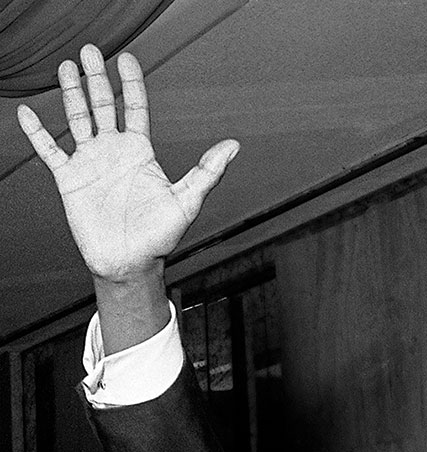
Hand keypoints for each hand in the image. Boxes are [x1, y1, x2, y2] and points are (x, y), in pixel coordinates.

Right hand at [17, 43, 238, 283]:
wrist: (130, 262)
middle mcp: (114, 152)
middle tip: (90, 50)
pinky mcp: (70, 179)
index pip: (135, 108)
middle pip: (103, 105)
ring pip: (77, 119)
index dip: (131, 83)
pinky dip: (37, 132)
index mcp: (141, 152)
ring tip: (66, 66)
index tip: (126, 59)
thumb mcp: (187, 201)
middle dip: (96, 77)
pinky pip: (50, 150)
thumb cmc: (160, 236)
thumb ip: (207, 171)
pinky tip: (28, 112)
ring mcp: (91, 163)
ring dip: (71, 93)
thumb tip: (234, 146)